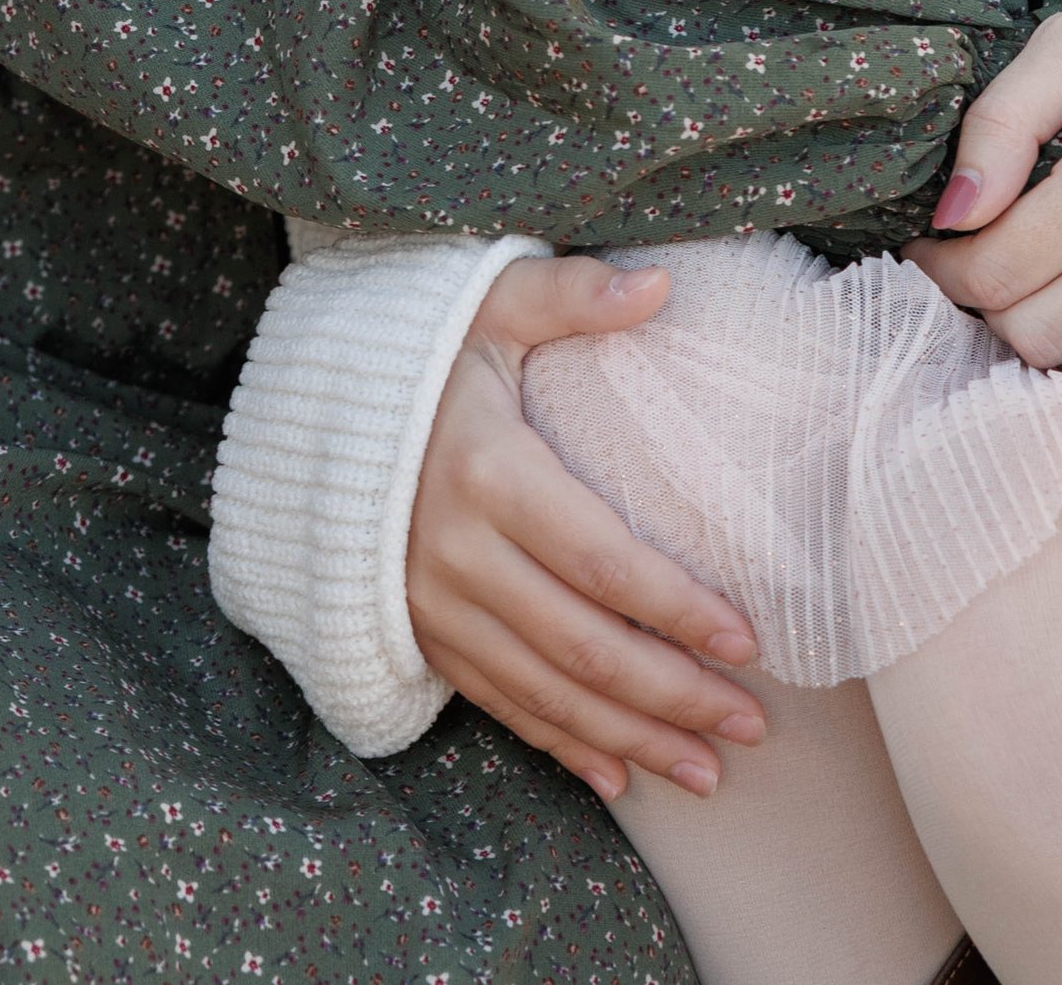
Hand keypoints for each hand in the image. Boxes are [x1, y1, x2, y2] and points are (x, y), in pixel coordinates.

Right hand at [405, 254, 764, 801]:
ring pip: (543, 690)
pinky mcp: (421, 632)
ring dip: (630, 737)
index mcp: (485, 469)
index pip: (598, 557)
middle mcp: (455, 551)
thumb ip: (569, 292)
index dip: (674, 606)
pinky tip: (619, 777)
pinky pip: (497, 704)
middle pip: (579, 643)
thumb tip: (659, 284)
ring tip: (708, 771)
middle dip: (670, 694)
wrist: (312, 407)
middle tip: (749, 726)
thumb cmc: (422, 350)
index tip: (747, 638)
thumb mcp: (489, 303)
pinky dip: (560, 745)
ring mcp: (432, 603)